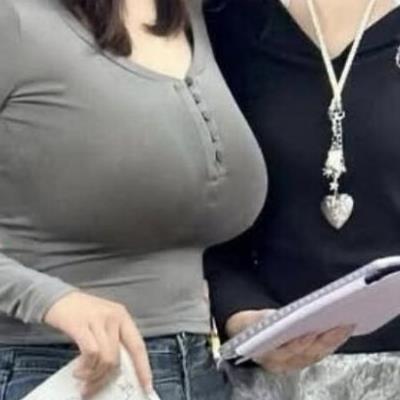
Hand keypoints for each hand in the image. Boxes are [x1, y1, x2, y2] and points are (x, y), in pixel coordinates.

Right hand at [44, 292, 151, 398]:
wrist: (57, 297)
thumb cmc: (81, 313)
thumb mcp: (103, 322)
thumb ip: (112, 340)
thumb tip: (115, 372)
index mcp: (123, 317)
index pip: (138, 346)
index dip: (143, 368)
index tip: (146, 386)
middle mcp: (114, 317)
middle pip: (118, 358)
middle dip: (106, 378)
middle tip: (92, 389)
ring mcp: (98, 319)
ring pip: (106, 358)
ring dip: (94, 376)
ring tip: (83, 379)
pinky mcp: (81, 325)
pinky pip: (91, 353)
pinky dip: (86, 367)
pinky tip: (78, 370)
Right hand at [226, 309, 353, 372]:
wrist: (241, 333)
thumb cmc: (247, 324)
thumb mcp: (250, 319)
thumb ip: (264, 319)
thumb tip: (282, 316)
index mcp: (266, 354)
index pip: (286, 351)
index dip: (300, 343)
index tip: (312, 332)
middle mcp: (280, 364)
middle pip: (307, 354)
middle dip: (326, 340)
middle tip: (341, 325)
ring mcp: (290, 364)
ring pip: (315, 356)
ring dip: (332, 342)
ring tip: (345, 326)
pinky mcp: (299, 361)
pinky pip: (317, 355)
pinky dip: (329, 344)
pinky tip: (338, 333)